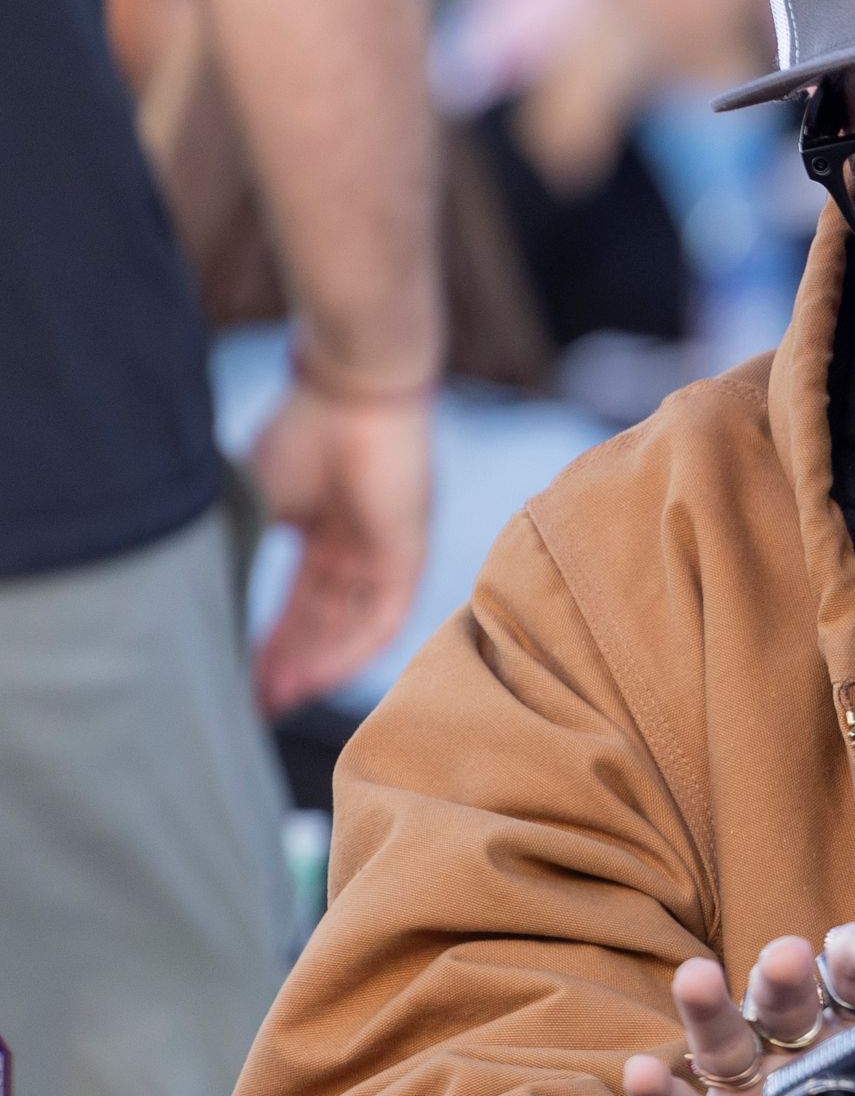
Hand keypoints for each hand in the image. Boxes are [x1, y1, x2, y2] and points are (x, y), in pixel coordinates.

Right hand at [248, 381, 431, 713]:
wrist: (351, 391)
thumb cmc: (302, 432)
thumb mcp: (257, 502)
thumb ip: (239, 548)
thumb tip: (202, 601)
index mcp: (326, 532)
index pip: (300, 604)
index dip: (271, 643)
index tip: (237, 678)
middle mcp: (361, 549)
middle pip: (324, 624)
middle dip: (289, 666)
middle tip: (253, 704)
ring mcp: (388, 553)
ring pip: (351, 626)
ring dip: (315, 666)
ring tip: (275, 700)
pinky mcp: (410, 554)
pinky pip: (384, 616)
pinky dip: (350, 650)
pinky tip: (317, 678)